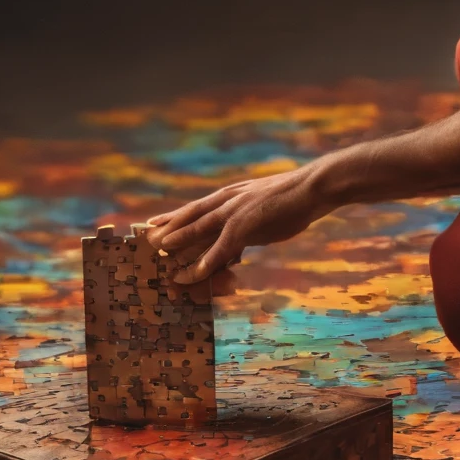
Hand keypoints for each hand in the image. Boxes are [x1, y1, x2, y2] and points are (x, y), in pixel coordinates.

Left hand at [144, 162, 328, 293]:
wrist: (314, 187)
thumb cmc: (293, 201)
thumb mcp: (263, 214)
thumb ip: (246, 229)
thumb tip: (235, 248)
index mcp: (231, 196)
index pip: (195, 207)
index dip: (173, 216)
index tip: (153, 223)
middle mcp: (228, 200)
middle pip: (190, 215)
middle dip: (168, 227)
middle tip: (146, 239)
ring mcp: (236, 211)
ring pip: (201, 228)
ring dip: (180, 240)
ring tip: (162, 252)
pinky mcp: (248, 224)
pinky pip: (224, 246)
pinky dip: (209, 260)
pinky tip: (197, 272)